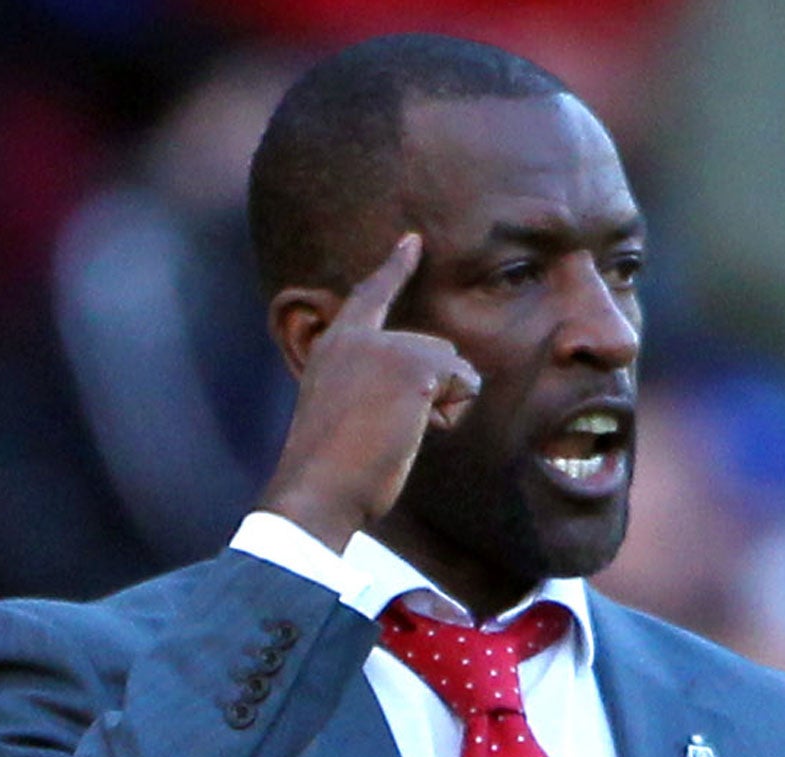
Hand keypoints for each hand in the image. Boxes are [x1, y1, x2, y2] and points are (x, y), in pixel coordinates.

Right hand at [257, 234, 480, 551]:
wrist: (318, 488)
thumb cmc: (331, 471)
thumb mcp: (343, 416)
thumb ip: (375, 387)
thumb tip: (434, 388)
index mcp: (335, 346)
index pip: (369, 296)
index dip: (394, 268)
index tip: (412, 241)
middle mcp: (360, 337)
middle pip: (434, 349)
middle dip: (430, 394)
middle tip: (384, 432)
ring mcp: (388, 348)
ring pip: (453, 367)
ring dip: (441, 407)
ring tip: (395, 434)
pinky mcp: (415, 367)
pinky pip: (465, 384)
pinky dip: (452, 414)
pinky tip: (415, 432)